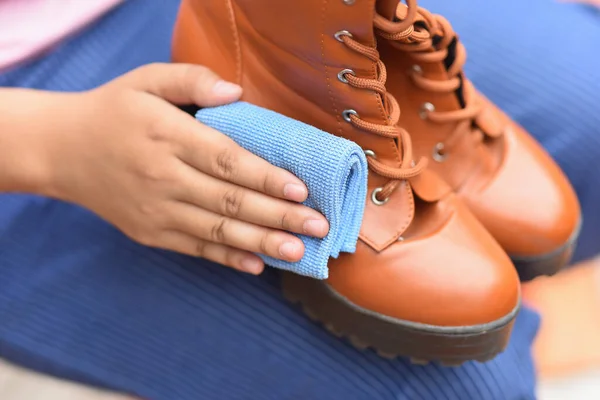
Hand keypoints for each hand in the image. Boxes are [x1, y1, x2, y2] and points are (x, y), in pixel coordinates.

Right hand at [45, 63, 328, 273]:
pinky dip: (226, 259)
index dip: (265, 178)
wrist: (61, 151)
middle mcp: (163, 177)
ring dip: (261, 243)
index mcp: (167, 136)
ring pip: (216, 231)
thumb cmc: (114, 111)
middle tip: (319, 227)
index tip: (301, 191)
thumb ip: (191, 79)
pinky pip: (194, 249)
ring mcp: (155, 211)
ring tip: (299, 252)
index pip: (226, 161)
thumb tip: (236, 93)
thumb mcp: (146, 79)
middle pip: (229, 201)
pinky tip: (256, 265)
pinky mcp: (149, 232)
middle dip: (278, 217)